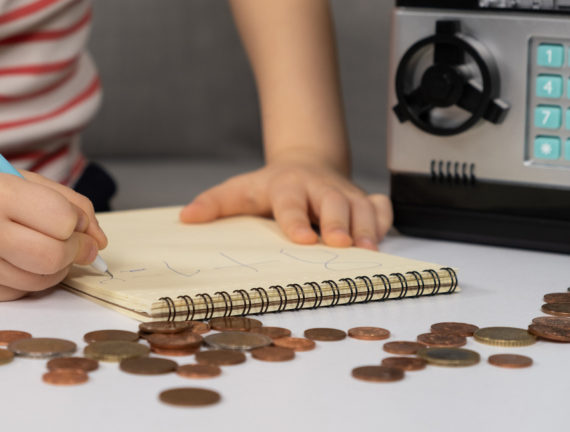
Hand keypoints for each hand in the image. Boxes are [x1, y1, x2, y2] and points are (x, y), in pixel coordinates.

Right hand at [0, 163, 106, 301]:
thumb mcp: (16, 178)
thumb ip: (67, 203)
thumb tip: (99, 241)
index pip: (62, 220)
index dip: (78, 223)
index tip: (73, 221)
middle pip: (56, 256)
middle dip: (74, 251)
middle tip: (70, 242)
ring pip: (44, 281)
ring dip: (56, 267)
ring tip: (37, 246)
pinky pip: (22, 293)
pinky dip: (30, 278)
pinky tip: (13, 259)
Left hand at [179, 161, 392, 249]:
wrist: (305, 162)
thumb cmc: (270, 185)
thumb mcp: (239, 190)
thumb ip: (214, 203)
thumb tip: (186, 217)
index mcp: (287, 186)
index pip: (290, 202)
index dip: (296, 220)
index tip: (302, 238)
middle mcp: (318, 188)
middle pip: (332, 202)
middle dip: (338, 223)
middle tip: (342, 244)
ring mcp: (343, 193)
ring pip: (360, 206)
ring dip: (366, 227)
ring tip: (367, 250)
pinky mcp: (362, 198)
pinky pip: (380, 206)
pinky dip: (383, 220)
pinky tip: (380, 238)